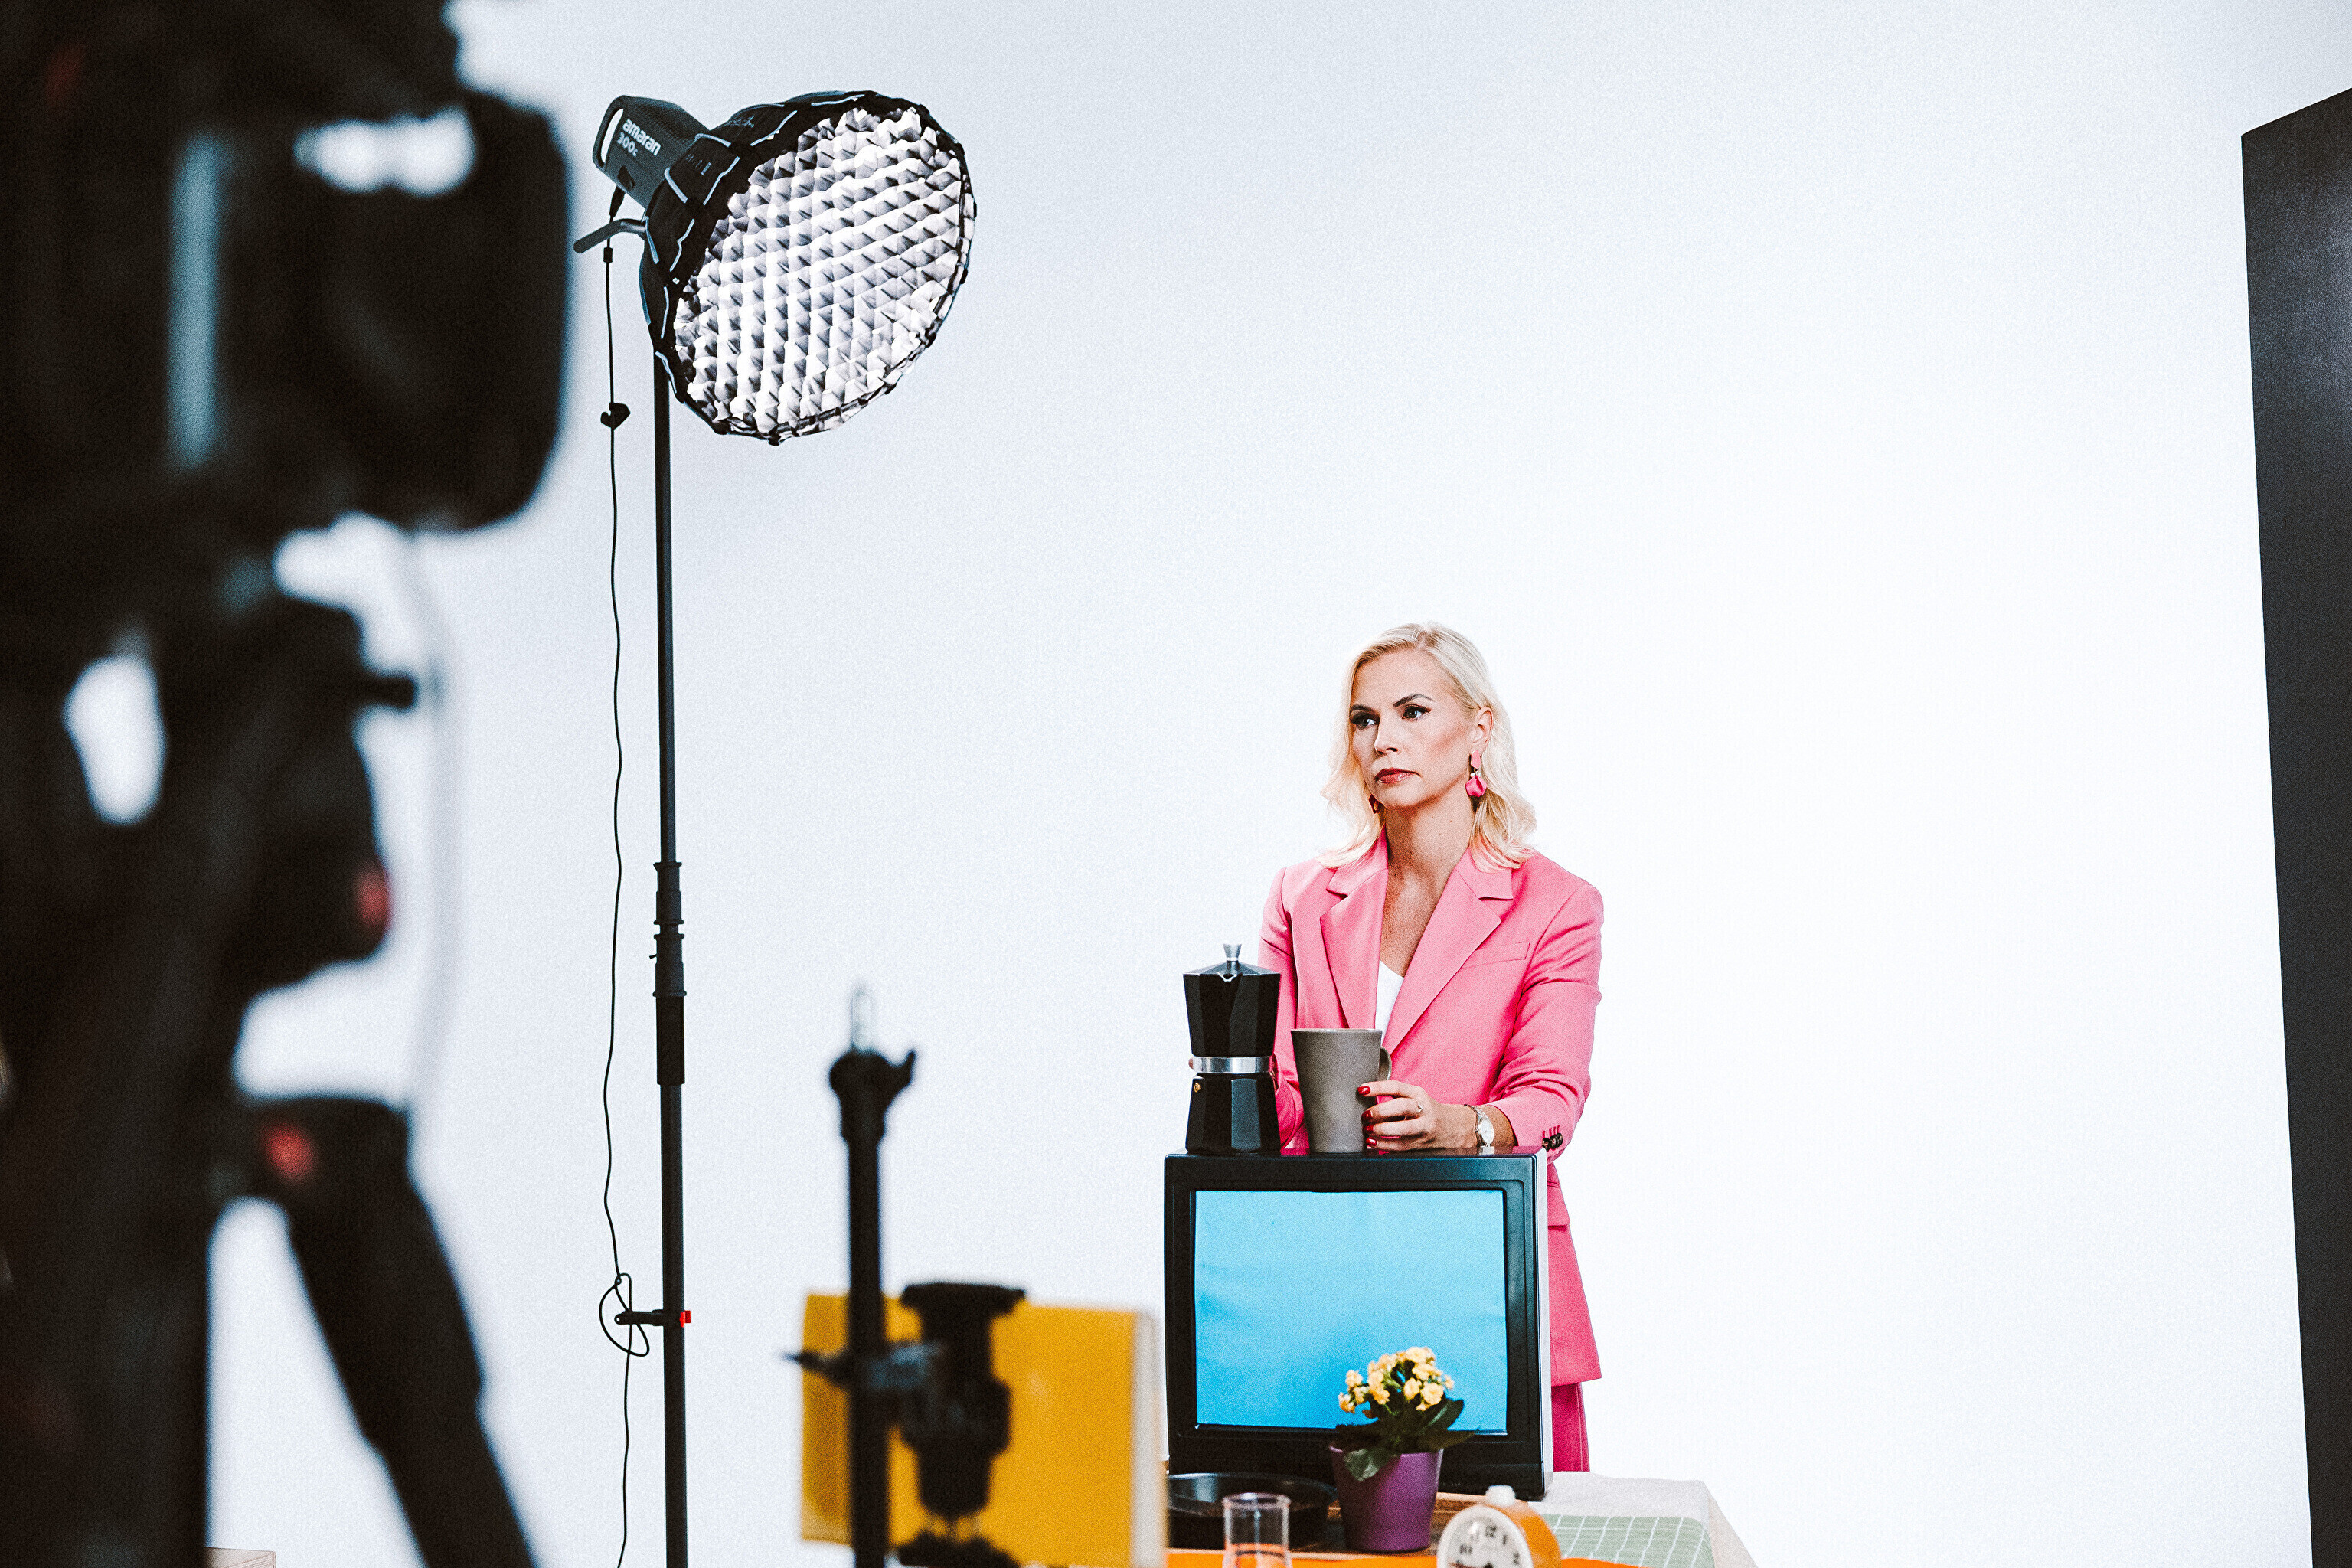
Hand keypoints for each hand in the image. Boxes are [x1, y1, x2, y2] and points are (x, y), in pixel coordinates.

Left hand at [1359, 1079, 1474, 1150]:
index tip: (1361, 1089)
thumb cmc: (1426, 1110)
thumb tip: (1364, 1099)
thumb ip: (1394, 1097)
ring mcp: (1424, 1128)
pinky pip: (1401, 1146)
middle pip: (1402, 1107)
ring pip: (1404, 1129)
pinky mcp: (1421, 1144)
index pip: (1396, 1087)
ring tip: (1367, 1129)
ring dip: (1382, 1130)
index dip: (1377, 1087)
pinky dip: (1384, 1145)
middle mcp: (1423, 1110)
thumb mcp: (1414, 1097)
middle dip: (1381, 1111)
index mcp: (1418, 1094)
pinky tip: (1372, 1142)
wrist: (1452, 1127)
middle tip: (1366, 1115)